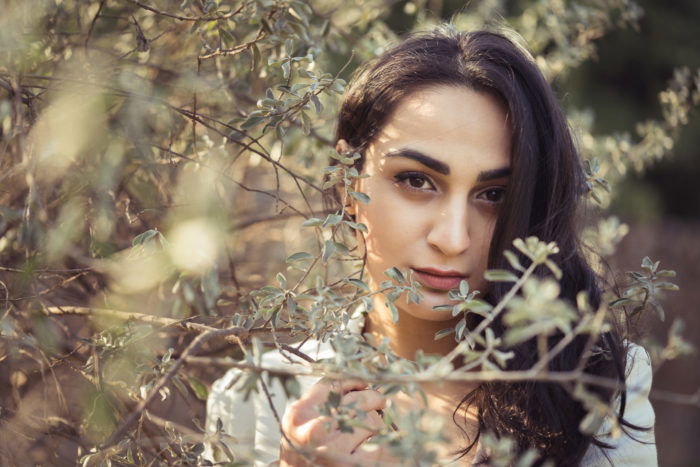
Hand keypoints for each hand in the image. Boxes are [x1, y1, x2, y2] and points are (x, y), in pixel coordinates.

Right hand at [280, 378, 395, 465]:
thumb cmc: (302, 448)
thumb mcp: (300, 421)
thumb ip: (319, 399)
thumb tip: (356, 379)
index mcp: (300, 414)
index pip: (333, 383)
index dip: (354, 379)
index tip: (364, 382)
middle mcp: (314, 430)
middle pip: (357, 400)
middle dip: (372, 398)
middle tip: (379, 401)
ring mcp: (332, 450)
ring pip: (371, 421)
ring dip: (376, 423)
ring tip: (372, 427)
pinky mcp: (350, 466)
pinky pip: (378, 445)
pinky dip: (382, 443)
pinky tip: (374, 443)